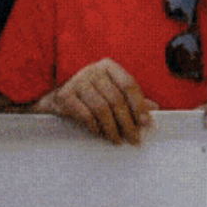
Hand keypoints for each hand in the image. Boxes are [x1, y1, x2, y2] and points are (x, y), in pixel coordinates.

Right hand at [34, 59, 157, 143]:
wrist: (52, 99)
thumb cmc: (87, 96)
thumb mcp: (109, 92)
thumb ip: (130, 99)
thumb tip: (154, 109)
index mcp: (108, 66)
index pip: (129, 84)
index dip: (139, 105)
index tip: (146, 123)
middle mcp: (93, 70)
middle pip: (116, 99)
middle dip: (127, 122)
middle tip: (134, 138)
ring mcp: (77, 81)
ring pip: (102, 108)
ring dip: (112, 128)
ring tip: (118, 140)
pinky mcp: (65, 94)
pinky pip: (85, 114)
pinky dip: (95, 126)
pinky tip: (100, 134)